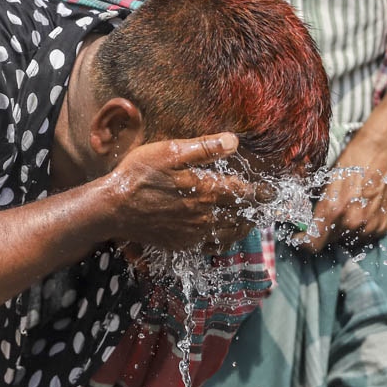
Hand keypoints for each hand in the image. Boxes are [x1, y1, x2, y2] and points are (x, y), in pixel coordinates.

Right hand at [105, 132, 266, 252]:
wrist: (113, 208)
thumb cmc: (139, 175)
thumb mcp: (170, 152)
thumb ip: (204, 148)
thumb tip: (233, 141)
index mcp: (206, 191)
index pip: (243, 192)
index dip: (261, 191)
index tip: (272, 191)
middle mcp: (204, 215)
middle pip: (240, 215)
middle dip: (254, 210)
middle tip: (264, 206)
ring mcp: (193, 232)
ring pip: (228, 232)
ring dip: (242, 226)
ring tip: (249, 220)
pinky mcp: (180, 243)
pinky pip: (210, 245)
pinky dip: (222, 240)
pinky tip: (222, 235)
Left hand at [296, 90, 386, 251]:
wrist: (386, 150)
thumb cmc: (354, 159)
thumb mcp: (327, 181)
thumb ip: (317, 206)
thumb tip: (305, 222)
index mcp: (334, 210)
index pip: (313, 244)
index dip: (303, 242)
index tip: (300, 237)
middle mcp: (352, 223)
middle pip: (329, 243)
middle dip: (322, 232)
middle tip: (323, 217)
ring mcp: (370, 227)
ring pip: (346, 241)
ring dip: (340, 232)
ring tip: (344, 211)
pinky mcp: (382, 227)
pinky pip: (363, 237)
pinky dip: (357, 229)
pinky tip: (358, 211)